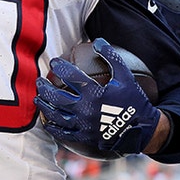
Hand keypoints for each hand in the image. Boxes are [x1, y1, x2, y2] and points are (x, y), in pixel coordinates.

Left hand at [35, 38, 160, 155]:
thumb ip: (111, 57)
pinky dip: (52, 126)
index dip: (60, 67)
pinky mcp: (83, 138)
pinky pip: (63, 133)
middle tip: (39, 81)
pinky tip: (47, 120)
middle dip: (45, 87)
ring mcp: (83, 125)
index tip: (54, 62)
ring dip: (44, 105)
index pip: (70, 76)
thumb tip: (98, 41)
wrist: (141, 130)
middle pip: (57, 97)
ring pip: (56, 115)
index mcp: (93, 93)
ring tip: (38, 98)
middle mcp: (84, 109)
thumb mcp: (125, 76)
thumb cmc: (134, 100)